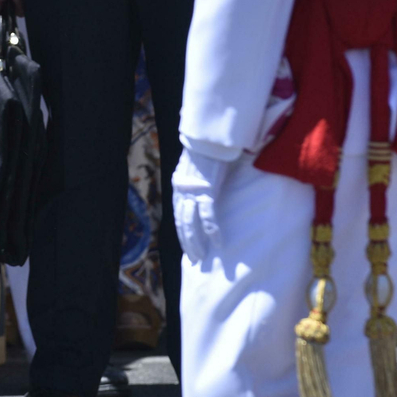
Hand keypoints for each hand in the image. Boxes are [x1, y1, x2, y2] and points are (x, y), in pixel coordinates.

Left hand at [172, 149, 232, 263]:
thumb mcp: (194, 165)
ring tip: (200, 258)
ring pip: (190, 224)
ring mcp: (192, 192)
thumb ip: (195, 178)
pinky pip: (207, 216)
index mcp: (179, 186)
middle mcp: (182, 192)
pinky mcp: (206, 191)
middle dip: (187, 243)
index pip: (178, 214)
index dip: (182, 231)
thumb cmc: (205, 148)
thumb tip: (202, 185)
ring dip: (195, 243)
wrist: (206, 136)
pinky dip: (212, 231)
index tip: (186, 245)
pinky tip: (217, 244)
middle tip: (194, 260)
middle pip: (182, 223)